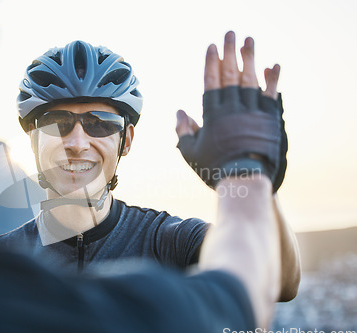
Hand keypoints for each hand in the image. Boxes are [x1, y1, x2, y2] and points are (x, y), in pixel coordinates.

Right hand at [176, 31, 286, 190]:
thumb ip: (183, 130)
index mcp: (213, 115)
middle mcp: (233, 108)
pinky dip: (273, 79)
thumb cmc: (214, 168)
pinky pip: (271, 94)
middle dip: (229, 52)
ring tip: (248, 40)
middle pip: (231, 74)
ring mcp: (252, 112)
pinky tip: (273, 65)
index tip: (212, 47)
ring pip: (250, 79)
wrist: (244, 179)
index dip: (211, 63)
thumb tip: (179, 112)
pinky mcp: (270, 119)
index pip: (211, 82)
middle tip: (230, 33)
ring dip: (250, 58)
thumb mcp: (190, 152)